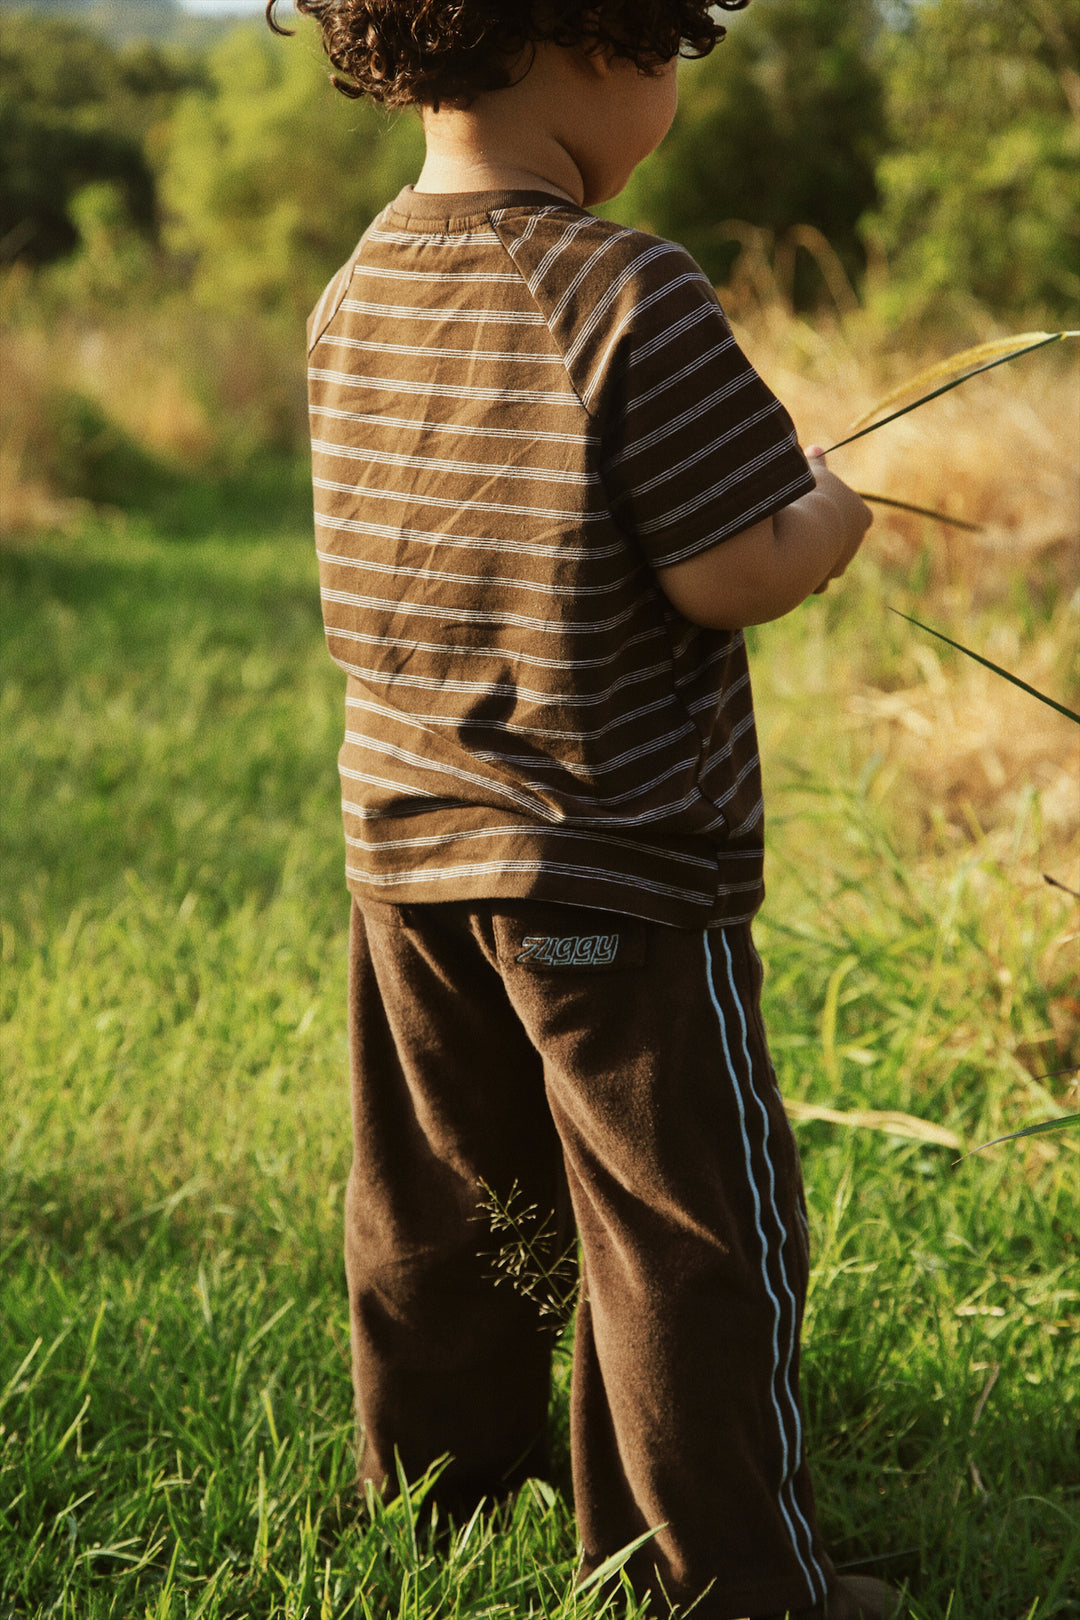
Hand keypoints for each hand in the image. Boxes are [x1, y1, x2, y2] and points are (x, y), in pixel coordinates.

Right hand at [804, 445, 871, 593]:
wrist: (804, 537)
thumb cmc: (811, 500)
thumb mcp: (813, 475)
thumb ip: (816, 463)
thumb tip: (815, 447)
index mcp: (861, 516)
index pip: (859, 514)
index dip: (840, 509)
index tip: (823, 505)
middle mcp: (854, 544)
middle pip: (844, 539)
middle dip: (827, 534)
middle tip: (804, 524)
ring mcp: (838, 566)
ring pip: (828, 563)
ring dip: (813, 557)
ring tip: (791, 544)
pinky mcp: (819, 583)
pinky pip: (810, 581)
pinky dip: (800, 575)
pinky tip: (787, 563)